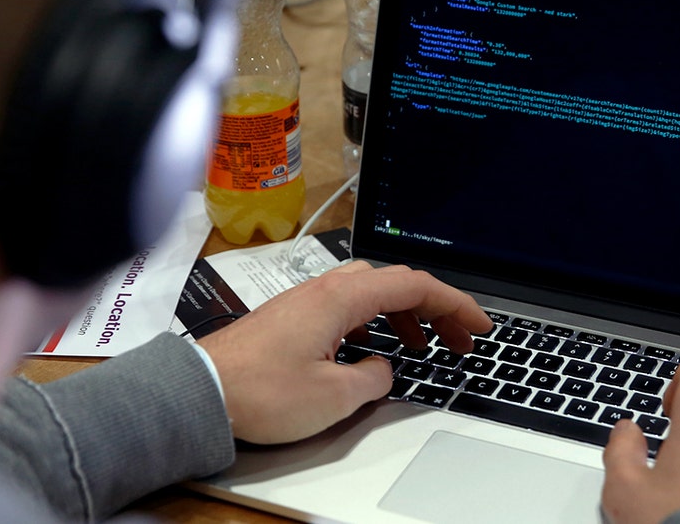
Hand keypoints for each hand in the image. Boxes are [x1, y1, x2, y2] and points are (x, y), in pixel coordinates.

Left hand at [194, 261, 491, 443]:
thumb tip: (383, 369)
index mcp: (341, 298)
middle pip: (395, 283)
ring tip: (422, 346)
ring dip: (404, 315)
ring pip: (370, 294)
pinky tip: (373, 349)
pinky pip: (347, 308)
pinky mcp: (292, 318)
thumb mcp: (334, 396)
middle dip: (435, 309)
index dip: (455, 304)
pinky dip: (374, 322)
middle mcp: (324, 291)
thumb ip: (373, 378)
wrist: (201, 392)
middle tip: (459, 339)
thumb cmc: (258, 391)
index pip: (414, 286)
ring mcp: (306, 302)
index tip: (479, 324)